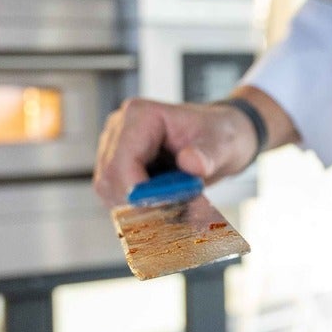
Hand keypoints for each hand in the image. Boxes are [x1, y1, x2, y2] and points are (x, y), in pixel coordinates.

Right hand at [93, 86, 293, 205]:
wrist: (221, 139)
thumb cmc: (220, 135)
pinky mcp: (118, 168)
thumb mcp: (223, 144)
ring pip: (109, 191)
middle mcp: (120, 129)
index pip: (122, 160)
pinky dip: (138, 208)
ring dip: (138, 208)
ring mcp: (115, 148)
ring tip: (174, 207)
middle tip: (172, 215)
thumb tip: (191, 163)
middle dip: (138, 203)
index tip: (164, 209)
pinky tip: (164, 206)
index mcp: (141, 116)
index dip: (137, 191)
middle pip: (110, 179)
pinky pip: (116, 197)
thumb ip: (208, 155)